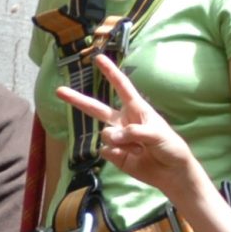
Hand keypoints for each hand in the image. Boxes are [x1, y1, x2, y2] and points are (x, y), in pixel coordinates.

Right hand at [56, 52, 202, 195]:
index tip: (98, 58)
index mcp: (136, 109)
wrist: (172, 173)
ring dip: (119, 141)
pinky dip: (117, 154)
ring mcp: (117, 138)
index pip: (122, 87)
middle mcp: (123, 121)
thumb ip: (133, 132)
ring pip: (105, 133)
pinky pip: (106, 150)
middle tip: (59, 90)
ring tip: (138, 148)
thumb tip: (109, 136)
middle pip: (96, 108)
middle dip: (77, 100)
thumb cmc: (170, 147)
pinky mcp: (114, 155)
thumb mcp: (157, 134)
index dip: (111, 72)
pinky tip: (132, 157)